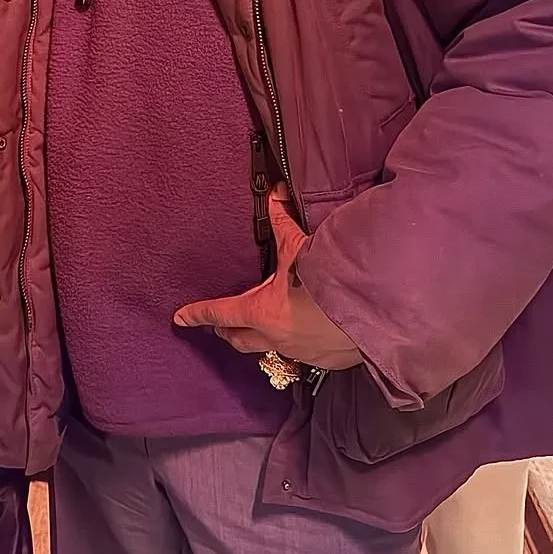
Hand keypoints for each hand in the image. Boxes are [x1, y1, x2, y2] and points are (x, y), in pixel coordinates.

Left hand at [174, 187, 362, 370]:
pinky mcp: (325, 361)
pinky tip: (304, 334)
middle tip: (221, 327)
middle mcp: (275, 337)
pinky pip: (302, 356)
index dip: (198, 313)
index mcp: (261, 312)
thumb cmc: (328, 279)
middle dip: (228, 332)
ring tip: (264, 328)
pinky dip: (297, 345)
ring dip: (262, 339)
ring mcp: (300, 353)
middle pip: (240, 340)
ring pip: (270, 351)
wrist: (371, 309)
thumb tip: (275, 192)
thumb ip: (283, 222)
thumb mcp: (298, 248)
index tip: (181, 317)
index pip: (220, 312)